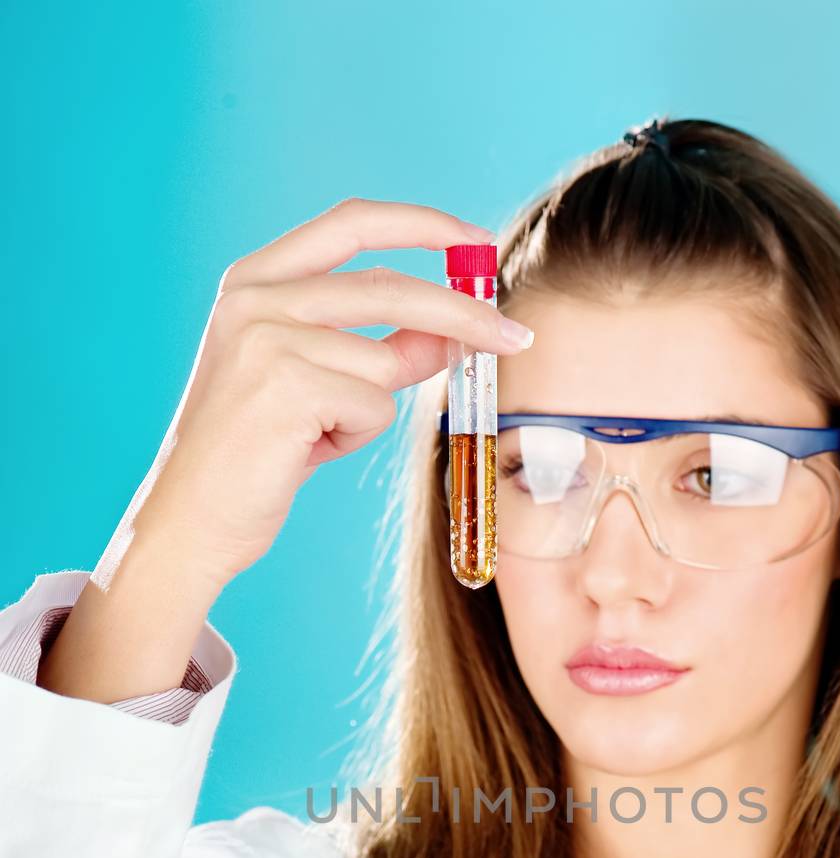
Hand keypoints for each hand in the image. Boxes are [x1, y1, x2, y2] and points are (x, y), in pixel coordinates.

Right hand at [129, 196, 530, 588]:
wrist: (190, 519)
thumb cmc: (254, 456)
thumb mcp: (319, 387)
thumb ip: (376, 350)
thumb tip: (452, 334)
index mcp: (255, 279)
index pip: (352, 223)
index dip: (422, 224)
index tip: (477, 242)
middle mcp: (256, 297)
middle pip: (392, 287)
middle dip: (464, 315)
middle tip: (516, 339)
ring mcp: (267, 338)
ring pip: (387, 361)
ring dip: (373, 408)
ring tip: (318, 434)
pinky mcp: (287, 386)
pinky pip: (374, 407)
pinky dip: (356, 436)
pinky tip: (305, 451)